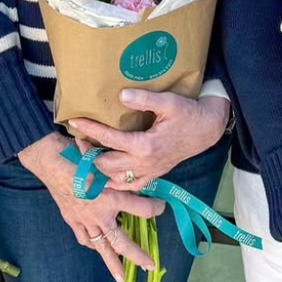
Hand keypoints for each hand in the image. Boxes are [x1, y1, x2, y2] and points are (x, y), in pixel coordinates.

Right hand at [17, 132, 164, 281]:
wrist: (51, 160)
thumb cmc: (80, 156)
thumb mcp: (107, 163)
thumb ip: (122, 174)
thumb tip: (138, 176)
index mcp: (111, 198)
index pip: (142, 210)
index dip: (155, 208)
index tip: (161, 206)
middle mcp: (99, 214)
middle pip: (121, 241)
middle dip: (137, 255)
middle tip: (150, 266)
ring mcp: (84, 220)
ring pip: (101, 247)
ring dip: (113, 262)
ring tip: (121, 277)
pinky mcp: (72, 219)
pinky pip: (84, 237)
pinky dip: (91, 244)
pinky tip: (96, 247)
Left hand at [70, 90, 229, 190]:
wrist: (206, 130)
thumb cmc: (187, 113)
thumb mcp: (168, 102)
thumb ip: (144, 99)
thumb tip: (121, 94)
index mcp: (145, 145)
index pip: (109, 138)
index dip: (90, 129)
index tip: (74, 121)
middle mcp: (144, 163)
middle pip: (106, 165)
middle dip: (89, 154)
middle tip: (78, 139)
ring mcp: (149, 172)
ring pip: (115, 180)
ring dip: (99, 170)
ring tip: (88, 155)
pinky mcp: (154, 175)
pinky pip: (130, 187)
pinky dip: (115, 183)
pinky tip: (106, 173)